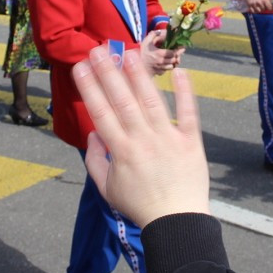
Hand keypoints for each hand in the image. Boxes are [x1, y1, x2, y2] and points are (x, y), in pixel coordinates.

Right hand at [75, 45, 209, 227]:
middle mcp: (143, 141)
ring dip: (140, 76)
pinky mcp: (192, 142)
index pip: (101, 113)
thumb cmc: (140, 206)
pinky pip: (189, 114)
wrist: (177, 223)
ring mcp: (169, 139)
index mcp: (121, 152)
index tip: (80, 67)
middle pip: (123, 101)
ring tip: (129, 53)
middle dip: (109, 73)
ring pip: (152, 102)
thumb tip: (93, 133)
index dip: (90, 88)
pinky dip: (186, 92)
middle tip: (100, 49)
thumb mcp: (107, 189)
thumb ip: (95, 160)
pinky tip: (180, 71)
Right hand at [140, 29, 183, 74]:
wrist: (131, 63)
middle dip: (177, 56)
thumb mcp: (146, 41)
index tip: (182, 47)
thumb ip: (154, 34)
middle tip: (178, 53)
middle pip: (174, 60)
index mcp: (159, 54)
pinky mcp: (157, 73)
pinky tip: (166, 63)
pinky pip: (166, 71)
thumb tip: (162, 31)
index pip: (173, 53)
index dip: (179, 50)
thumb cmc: (140, 51)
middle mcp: (160, 62)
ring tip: (173, 59)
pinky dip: (167, 67)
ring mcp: (159, 69)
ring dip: (173, 63)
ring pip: (171, 67)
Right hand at [244, 0, 272, 13]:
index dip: (270, 8)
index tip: (270, 7)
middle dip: (264, 8)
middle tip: (264, 6)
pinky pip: (253, 11)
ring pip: (258, 11)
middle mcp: (259, 2)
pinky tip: (255, 8)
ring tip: (260, 7)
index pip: (269, 8)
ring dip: (259, 9)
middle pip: (264, 10)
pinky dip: (254, 10)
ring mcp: (254, 4)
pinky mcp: (249, 5)